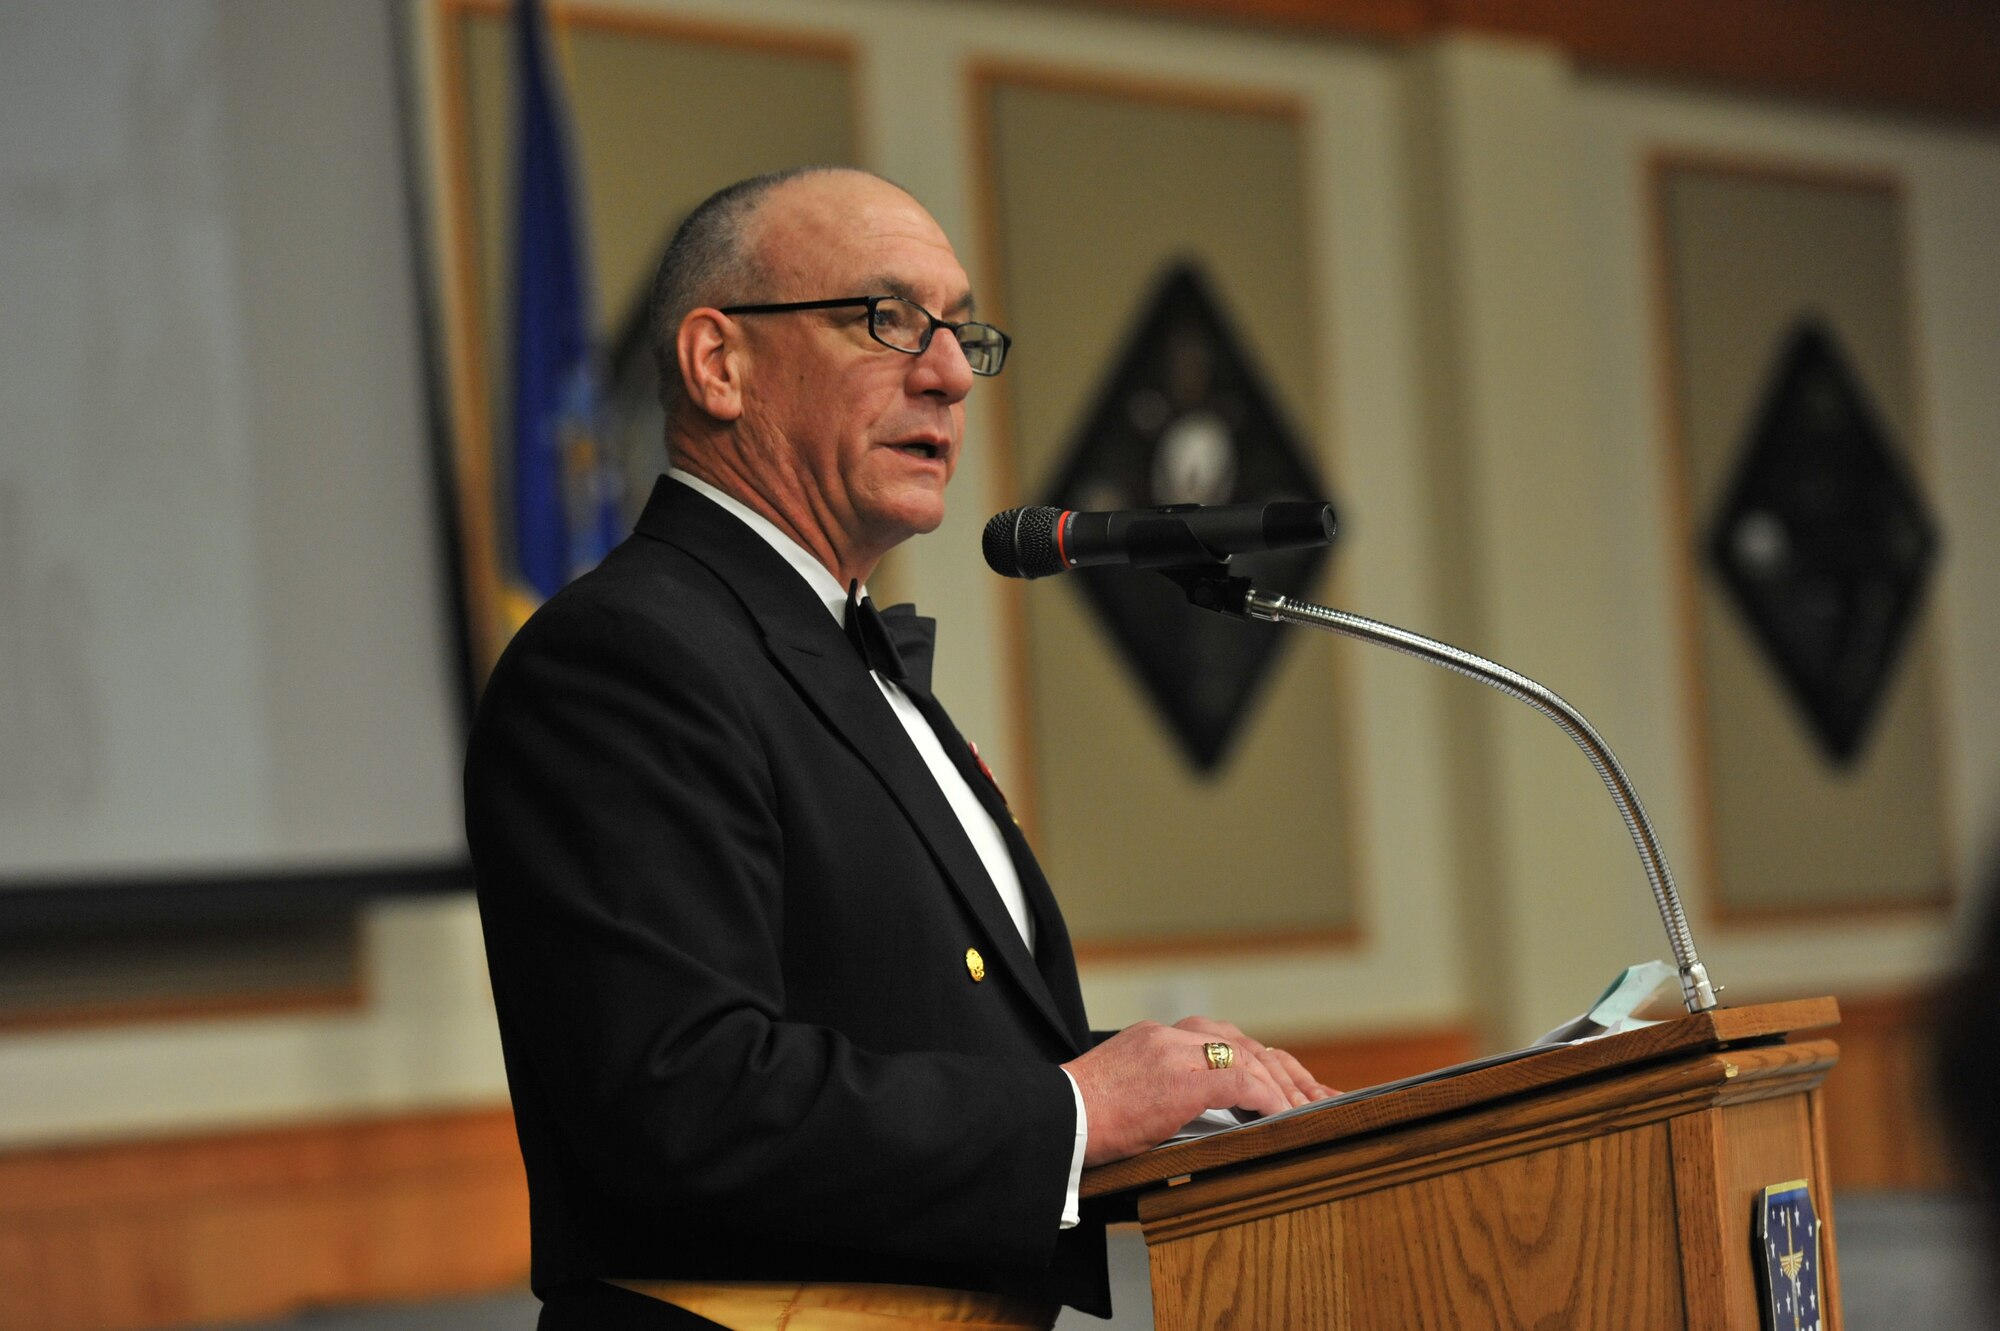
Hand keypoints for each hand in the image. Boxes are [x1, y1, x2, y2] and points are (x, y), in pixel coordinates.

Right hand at [1063, 1019, 1329, 1166]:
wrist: (1051, 1120)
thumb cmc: (1078, 1119)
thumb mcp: (1123, 1094)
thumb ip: (1159, 1091)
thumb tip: (1191, 1116)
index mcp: (1154, 1037)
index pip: (1222, 1039)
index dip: (1260, 1060)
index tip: (1284, 1081)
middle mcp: (1169, 1036)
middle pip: (1244, 1042)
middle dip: (1285, 1069)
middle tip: (1316, 1094)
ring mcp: (1176, 1053)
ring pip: (1249, 1058)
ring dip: (1285, 1085)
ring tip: (1309, 1108)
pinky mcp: (1182, 1078)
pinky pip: (1242, 1082)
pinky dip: (1270, 1098)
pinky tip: (1285, 1115)